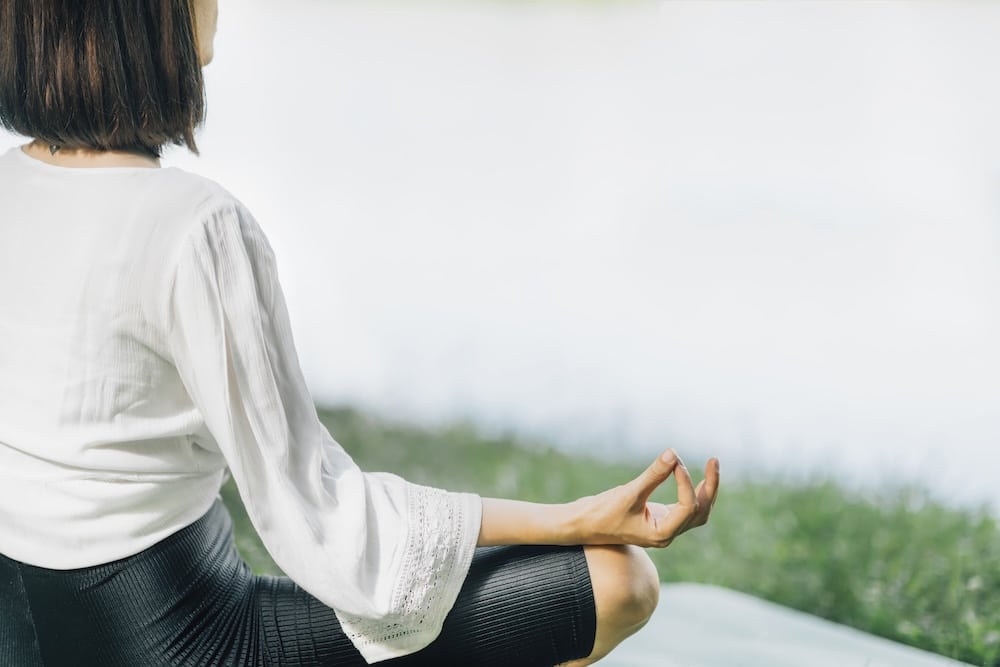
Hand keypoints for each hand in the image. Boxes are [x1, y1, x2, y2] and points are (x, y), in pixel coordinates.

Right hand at [569, 449, 719, 547]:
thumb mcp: (628, 493)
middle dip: (710, 486)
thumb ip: (652, 475)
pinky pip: (684, 507)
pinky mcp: (658, 519)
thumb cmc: (601, 513)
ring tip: (710, 467)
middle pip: (701, 511)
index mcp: (662, 534)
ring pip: (696, 511)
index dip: (685, 482)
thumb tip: (673, 453)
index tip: (674, 461)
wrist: (582, 525)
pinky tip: (688, 475)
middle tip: (714, 460)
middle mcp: (667, 533)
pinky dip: (690, 491)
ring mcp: (664, 527)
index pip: (687, 506)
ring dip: (705, 490)